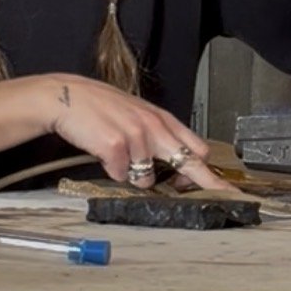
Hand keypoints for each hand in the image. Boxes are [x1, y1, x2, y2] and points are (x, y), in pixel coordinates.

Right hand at [44, 74, 238, 193]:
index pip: (197, 147)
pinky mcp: (116, 146)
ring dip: (134, 175)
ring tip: (118, 156)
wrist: (65, 96)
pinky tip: (103, 154)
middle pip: (189, 163)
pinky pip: (121, 174)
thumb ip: (156, 134)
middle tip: (209, 194)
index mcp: (160, 118)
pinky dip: (112, 170)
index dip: (209, 172)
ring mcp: (136, 136)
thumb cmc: (98, 106)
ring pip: (147, 177)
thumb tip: (174, 162)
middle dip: (198, 183)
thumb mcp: (134, 113)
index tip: (226, 188)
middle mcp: (153, 126)